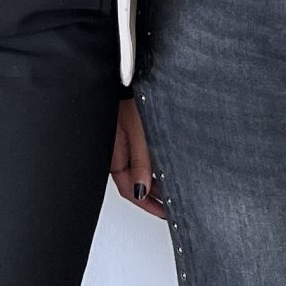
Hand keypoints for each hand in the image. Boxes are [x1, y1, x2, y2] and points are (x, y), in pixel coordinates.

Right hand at [109, 98, 166, 217]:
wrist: (119, 73)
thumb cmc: (125, 94)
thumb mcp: (138, 131)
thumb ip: (140, 161)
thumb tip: (142, 189)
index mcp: (112, 156)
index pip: (128, 190)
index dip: (147, 204)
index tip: (164, 212)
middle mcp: (114, 151)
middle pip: (133, 182)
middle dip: (152, 195)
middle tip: (171, 203)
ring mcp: (119, 141)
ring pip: (136, 169)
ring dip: (153, 179)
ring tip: (172, 186)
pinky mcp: (125, 130)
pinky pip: (137, 154)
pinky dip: (150, 163)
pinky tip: (163, 163)